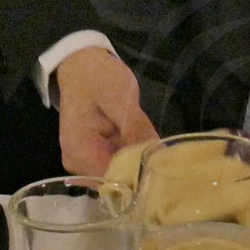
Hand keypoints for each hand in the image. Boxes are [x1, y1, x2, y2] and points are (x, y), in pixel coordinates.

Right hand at [55, 47, 156, 175]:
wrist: (81, 66)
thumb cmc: (97, 77)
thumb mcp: (119, 96)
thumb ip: (135, 128)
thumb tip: (156, 157)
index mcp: (79, 152)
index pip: (114, 182)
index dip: (142, 178)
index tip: (167, 171)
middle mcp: (79, 166)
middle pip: (119, 184)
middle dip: (144, 174)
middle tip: (171, 163)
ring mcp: (86, 165)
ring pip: (123, 177)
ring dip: (142, 168)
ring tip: (164, 156)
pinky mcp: (96, 159)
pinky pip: (121, 168)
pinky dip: (136, 161)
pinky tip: (150, 150)